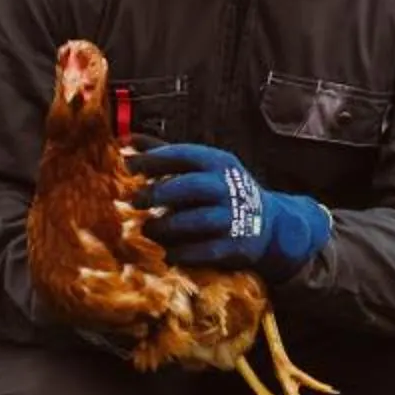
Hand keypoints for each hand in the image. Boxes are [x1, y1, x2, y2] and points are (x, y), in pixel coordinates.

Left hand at [133, 143, 331, 283]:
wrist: (268, 225)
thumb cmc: (219, 192)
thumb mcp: (200, 167)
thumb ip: (164, 154)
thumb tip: (125, 141)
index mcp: (217, 162)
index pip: (183, 155)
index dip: (153, 159)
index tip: (128, 166)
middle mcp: (227, 187)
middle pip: (190, 186)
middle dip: (158, 193)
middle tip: (134, 201)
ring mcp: (234, 217)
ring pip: (197, 220)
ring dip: (167, 226)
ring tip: (147, 229)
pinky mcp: (237, 245)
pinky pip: (206, 251)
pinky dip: (184, 253)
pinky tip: (168, 254)